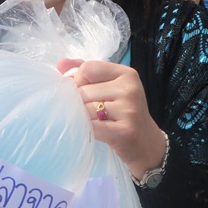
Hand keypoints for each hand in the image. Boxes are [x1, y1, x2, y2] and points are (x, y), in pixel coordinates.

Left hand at [57, 58, 166, 181]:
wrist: (146, 143)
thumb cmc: (122, 113)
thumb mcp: (110, 87)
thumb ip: (86, 73)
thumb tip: (61, 63)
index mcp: (126, 74)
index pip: (87, 69)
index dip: (79, 82)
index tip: (88, 93)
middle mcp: (129, 89)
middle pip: (83, 91)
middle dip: (82, 103)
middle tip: (97, 113)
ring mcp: (129, 110)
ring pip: (85, 109)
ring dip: (85, 118)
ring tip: (99, 122)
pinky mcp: (125, 131)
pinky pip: (91, 126)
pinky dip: (89, 130)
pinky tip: (100, 132)